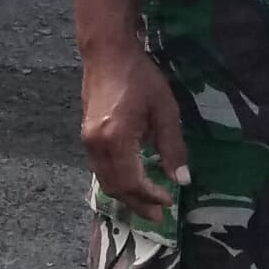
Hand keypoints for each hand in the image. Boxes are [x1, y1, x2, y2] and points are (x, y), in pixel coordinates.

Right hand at [78, 40, 190, 220]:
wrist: (107, 52)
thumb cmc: (140, 77)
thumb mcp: (164, 110)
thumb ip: (172, 147)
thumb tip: (182, 180)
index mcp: (116, 139)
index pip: (133, 181)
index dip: (151, 196)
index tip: (170, 201)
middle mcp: (97, 145)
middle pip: (115, 187)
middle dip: (137, 203)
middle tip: (158, 216)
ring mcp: (88, 141)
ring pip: (105, 180)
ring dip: (126, 195)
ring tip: (145, 204)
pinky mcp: (86, 135)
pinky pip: (100, 169)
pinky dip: (116, 181)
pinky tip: (130, 181)